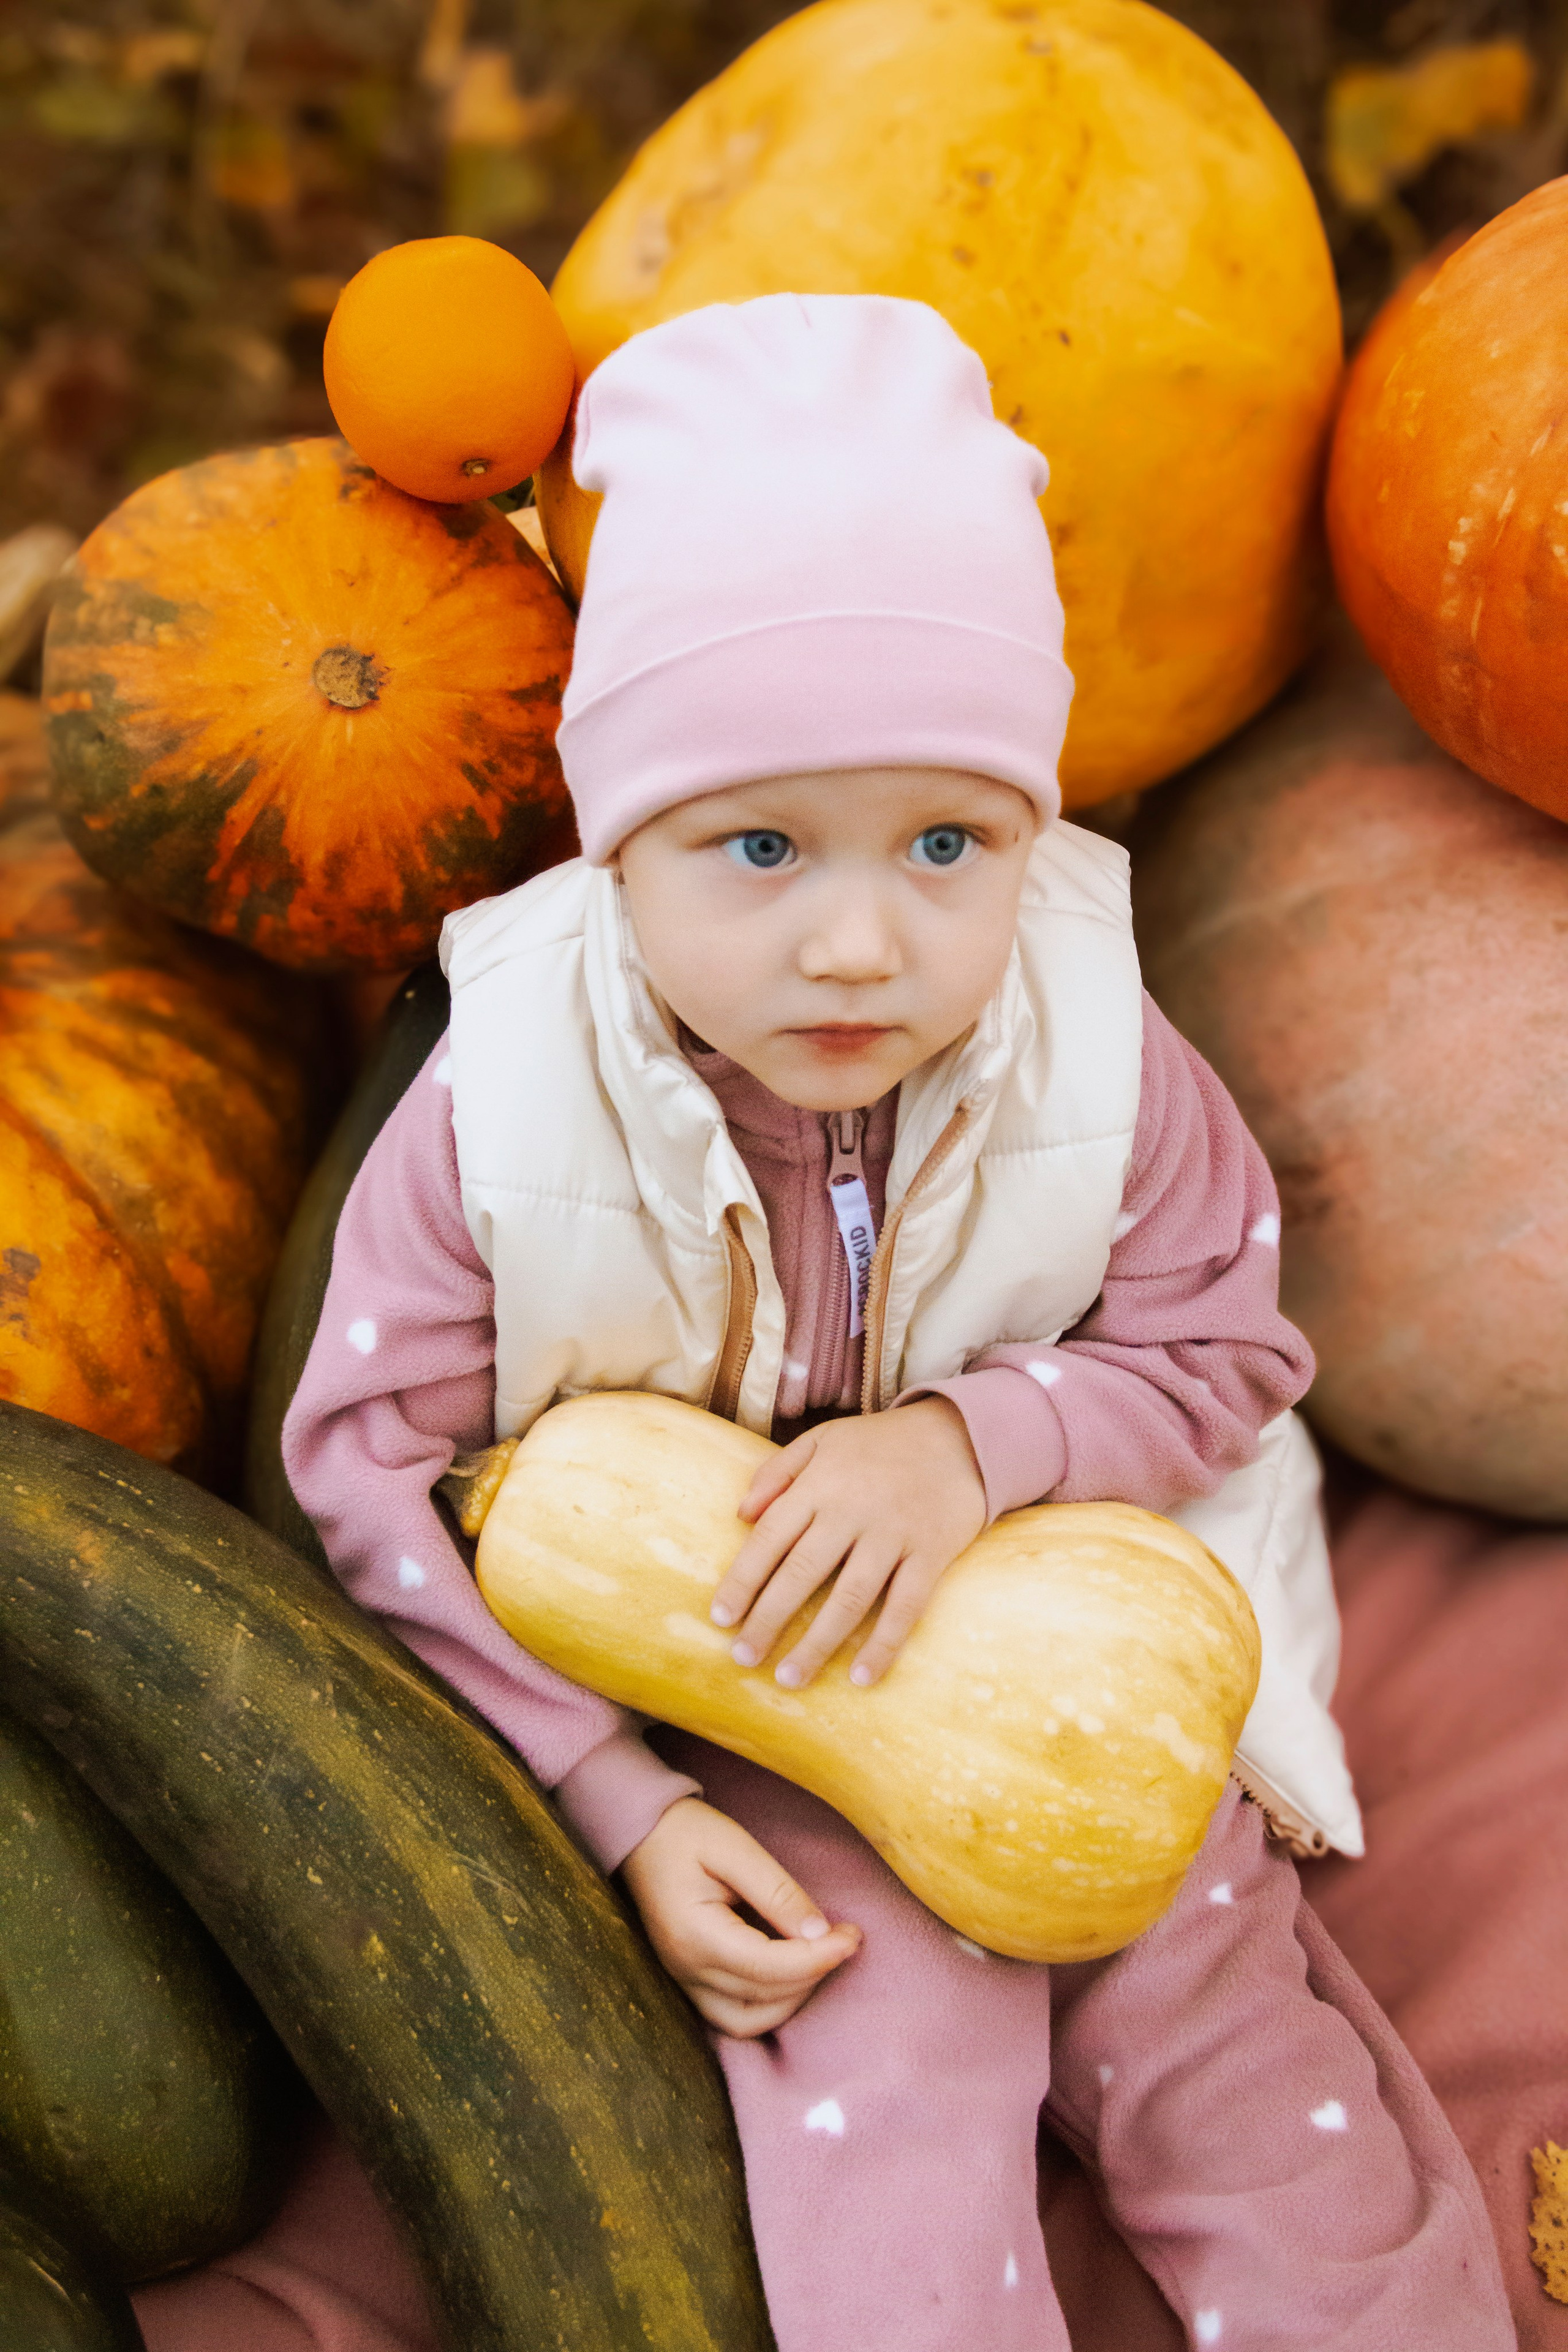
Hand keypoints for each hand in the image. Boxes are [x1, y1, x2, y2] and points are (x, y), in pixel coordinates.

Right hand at [620, 1797, 861, 2036]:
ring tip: (821, 1958)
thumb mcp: (733, 1846)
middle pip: (764, 1997)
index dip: (819, 1958)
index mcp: (695, 1935)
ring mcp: (683, 1980)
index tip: (853, 1936)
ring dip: (793, 1998)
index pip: (769, 1967)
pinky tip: (792, 1973)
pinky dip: (769, 2005)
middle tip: (847, 1937)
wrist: (639, 1832)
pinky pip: (733, 2016)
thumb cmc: (686, 1832)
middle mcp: (686, 1968)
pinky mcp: (687, 1980)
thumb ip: (776, 1890)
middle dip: (815, 1973)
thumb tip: (821, 1932)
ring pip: (749, 2021)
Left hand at [709, 1396, 986, 1689]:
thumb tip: (740, 1516)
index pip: (770, 1538)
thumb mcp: (823, 1440)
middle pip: (803, 1573)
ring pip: (850, 1597)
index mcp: (820, 1483)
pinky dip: (885, 1644)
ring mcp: (894, 1534)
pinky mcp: (931, 1554)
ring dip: (817, 1642)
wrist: (962, 1435)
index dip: (742, 1580)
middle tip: (744, 1658)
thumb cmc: (880, 1444)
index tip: (720, 1618)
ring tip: (789, 1678)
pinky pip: (906, 1606)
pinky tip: (862, 1678)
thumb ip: (778, 1472)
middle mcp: (853, 1510)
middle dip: (769, 1620)